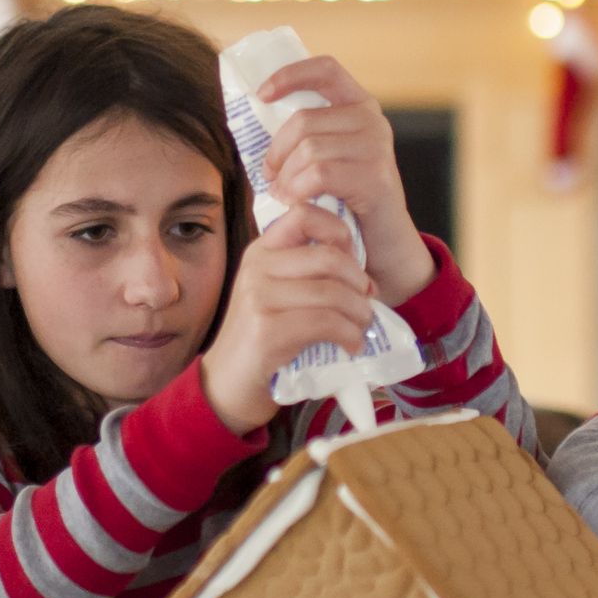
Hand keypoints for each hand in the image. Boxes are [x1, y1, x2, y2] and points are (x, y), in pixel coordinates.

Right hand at [199, 202, 374, 434]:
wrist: (229, 383)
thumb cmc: (263, 339)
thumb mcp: (279, 295)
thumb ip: (307, 274)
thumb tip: (362, 274)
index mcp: (262, 251)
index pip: (304, 215)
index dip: (339, 232)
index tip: (355, 262)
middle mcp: (257, 267)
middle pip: (328, 257)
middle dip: (359, 283)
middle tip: (368, 303)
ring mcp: (258, 297)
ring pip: (331, 292)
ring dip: (359, 313)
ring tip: (362, 328)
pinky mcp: (267, 329)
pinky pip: (326, 323)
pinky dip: (349, 335)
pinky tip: (352, 346)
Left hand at [257, 56, 434, 303]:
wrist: (382, 243)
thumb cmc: (343, 199)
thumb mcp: (324, 157)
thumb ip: (302, 136)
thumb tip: (252, 114)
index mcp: (358, 104)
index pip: (325, 69)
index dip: (290, 76)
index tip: (261, 95)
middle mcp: (372, 119)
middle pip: (303, 120)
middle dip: (276, 151)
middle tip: (268, 177)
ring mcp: (377, 147)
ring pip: (308, 149)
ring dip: (285, 177)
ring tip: (282, 193)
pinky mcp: (375, 177)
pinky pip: (319, 174)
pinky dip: (299, 190)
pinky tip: (296, 202)